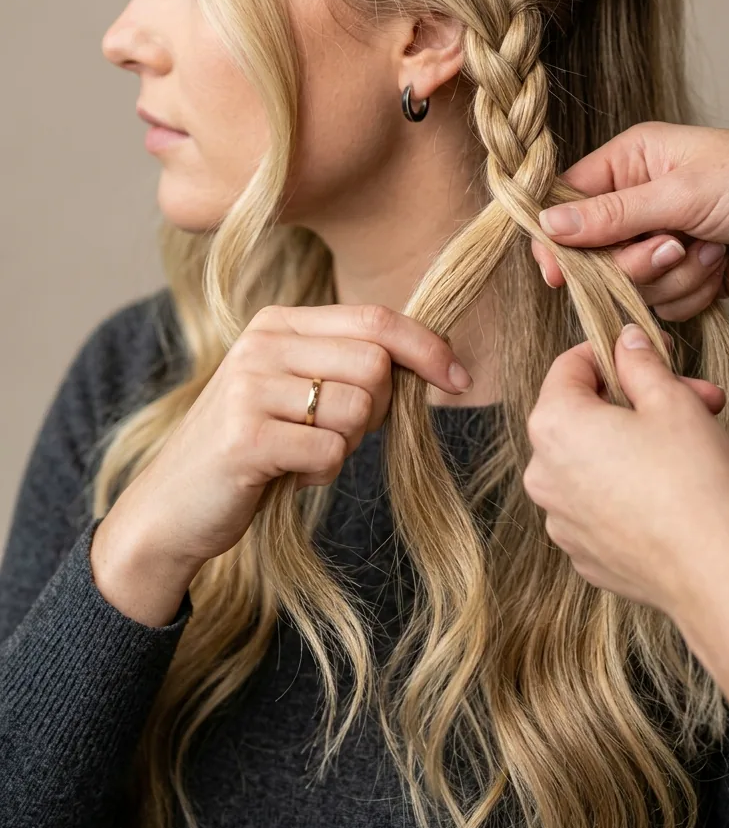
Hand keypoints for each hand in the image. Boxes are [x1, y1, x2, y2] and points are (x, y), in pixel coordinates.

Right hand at [91, 303, 471, 622]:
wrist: (171, 508)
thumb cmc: (252, 449)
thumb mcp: (295, 390)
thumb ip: (348, 365)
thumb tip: (434, 359)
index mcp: (277, 323)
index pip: (374, 318)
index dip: (427, 347)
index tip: (459, 379)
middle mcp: (261, 343)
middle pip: (375, 365)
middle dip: (377, 410)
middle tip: (335, 434)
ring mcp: (249, 387)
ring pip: (358, 410)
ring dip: (345, 446)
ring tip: (300, 454)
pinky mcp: (245, 436)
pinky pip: (331, 452)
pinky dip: (320, 473)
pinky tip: (285, 474)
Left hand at [522, 321, 728, 616]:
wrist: (713, 573)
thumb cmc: (692, 481)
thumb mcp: (671, 401)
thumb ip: (639, 361)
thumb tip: (624, 341)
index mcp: (554, 424)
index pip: (569, 366)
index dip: (613, 352)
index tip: (649, 352)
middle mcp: (542, 472)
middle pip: (584, 414)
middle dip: (638, 400)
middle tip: (693, 397)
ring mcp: (558, 517)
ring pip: (591, 459)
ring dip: (635, 442)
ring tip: (690, 446)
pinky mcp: (581, 551)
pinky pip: (596, 502)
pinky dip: (625, 487)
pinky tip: (670, 491)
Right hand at [530, 122, 728, 319]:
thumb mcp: (683, 192)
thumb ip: (612, 216)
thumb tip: (548, 226)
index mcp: (630, 160)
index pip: (567, 200)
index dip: (559, 238)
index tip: (558, 272)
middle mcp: (639, 199)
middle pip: (594, 253)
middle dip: (634, 262)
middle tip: (673, 247)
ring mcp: (662, 239)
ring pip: (629, 284)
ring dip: (672, 278)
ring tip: (711, 250)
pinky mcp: (686, 274)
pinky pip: (662, 303)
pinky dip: (693, 293)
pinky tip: (722, 267)